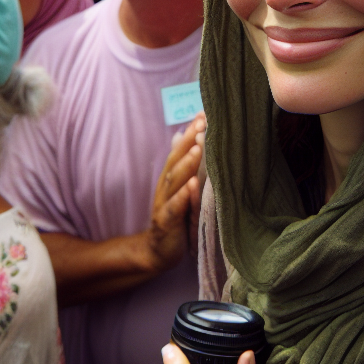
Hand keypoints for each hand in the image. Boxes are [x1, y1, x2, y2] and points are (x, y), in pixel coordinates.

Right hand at [145, 115, 204, 273]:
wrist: (159, 251)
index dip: (191, 131)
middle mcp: (167, 184)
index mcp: (172, 175)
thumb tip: (202, 142)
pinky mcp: (167, 221)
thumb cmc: (178, 216)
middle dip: (190, 139)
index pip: (181, 148)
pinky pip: (176, 207)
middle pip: (177, 158)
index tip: (204, 112)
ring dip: (187, 163)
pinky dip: (184, 195)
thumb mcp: (185, 190)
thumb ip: (191, 168)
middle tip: (202, 122)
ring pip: (175, 179)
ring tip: (198, 148)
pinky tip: (193, 185)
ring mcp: (165, 202)